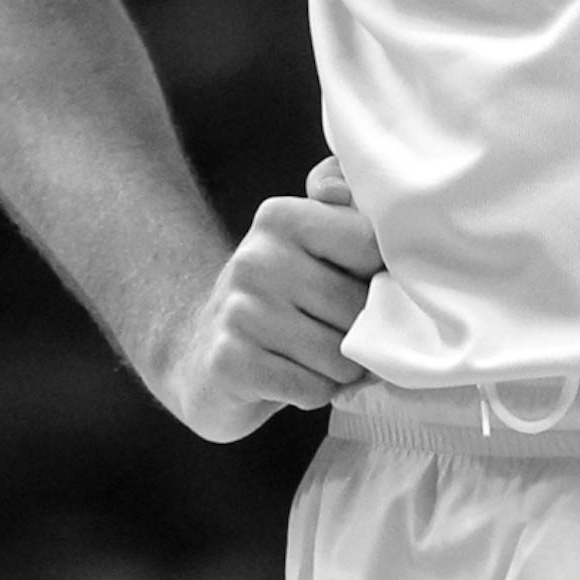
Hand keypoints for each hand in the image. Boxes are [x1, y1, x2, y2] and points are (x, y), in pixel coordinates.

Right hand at [165, 155, 384, 440]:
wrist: (200, 358)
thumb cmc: (278, 301)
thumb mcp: (307, 244)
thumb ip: (341, 205)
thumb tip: (340, 188)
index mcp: (281, 217)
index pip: (371, 246)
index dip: (379, 278)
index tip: (359, 286)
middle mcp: (256, 258)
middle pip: (358, 306)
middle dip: (359, 333)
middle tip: (330, 332)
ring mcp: (239, 311)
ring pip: (339, 354)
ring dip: (338, 369)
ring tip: (310, 357)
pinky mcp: (231, 363)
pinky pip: (313, 389)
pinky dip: (314, 392)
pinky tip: (288, 379)